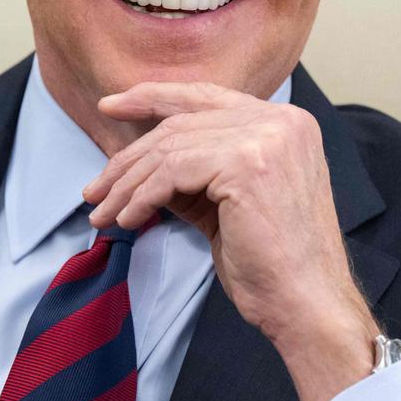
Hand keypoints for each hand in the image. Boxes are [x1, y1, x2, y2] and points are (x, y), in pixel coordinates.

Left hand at [82, 82, 379, 400]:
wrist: (306, 304)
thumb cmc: (270, 264)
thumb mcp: (226, 203)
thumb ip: (193, 172)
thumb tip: (138, 164)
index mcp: (284, 122)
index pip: (204, 97)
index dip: (152, 97)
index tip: (111, 105)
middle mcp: (280, 120)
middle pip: (180, 124)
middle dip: (128, 157)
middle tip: (94, 188)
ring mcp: (266, 138)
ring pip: (170, 148)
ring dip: (127, 184)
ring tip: (104, 212)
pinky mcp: (246, 163)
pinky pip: (172, 172)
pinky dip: (141, 197)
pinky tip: (129, 220)